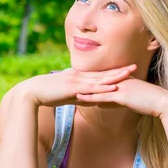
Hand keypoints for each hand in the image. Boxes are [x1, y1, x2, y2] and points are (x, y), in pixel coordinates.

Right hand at [15, 64, 137, 107]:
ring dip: (115, 76)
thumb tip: (93, 100)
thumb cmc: (47, 94)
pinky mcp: (73, 87)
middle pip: (103, 73)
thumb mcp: (67, 95)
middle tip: (134, 67)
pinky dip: (103, 87)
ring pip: (100, 79)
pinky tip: (114, 87)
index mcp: (77, 76)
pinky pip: (91, 88)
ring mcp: (76, 80)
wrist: (32, 92)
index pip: (98, 74)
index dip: (112, 72)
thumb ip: (80, 96)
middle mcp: (78, 75)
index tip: (125, 70)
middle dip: (119, 71)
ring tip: (129, 74)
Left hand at [75, 75, 167, 118]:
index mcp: (119, 79)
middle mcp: (118, 80)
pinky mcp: (121, 95)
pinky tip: (79, 98)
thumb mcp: (128, 100)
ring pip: (96, 87)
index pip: (98, 79)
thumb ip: (113, 101)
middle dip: (79, 81)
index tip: (72, 80)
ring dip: (81, 88)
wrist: (162, 103)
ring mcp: (119, 86)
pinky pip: (102, 96)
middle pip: (94, 80)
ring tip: (66, 89)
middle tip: (64, 81)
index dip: (85, 79)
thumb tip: (100, 103)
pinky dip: (90, 97)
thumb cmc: (148, 102)